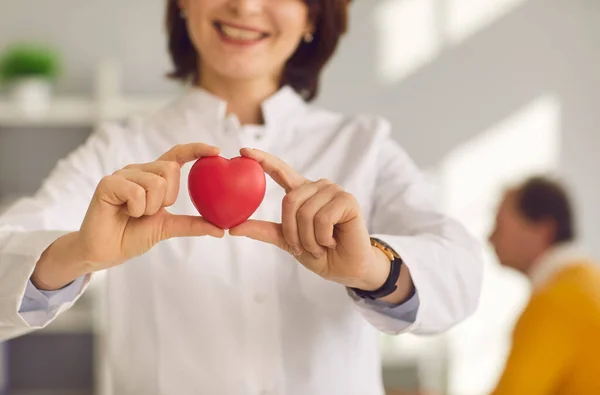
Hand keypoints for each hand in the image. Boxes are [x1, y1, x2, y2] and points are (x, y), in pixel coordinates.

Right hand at [31, 143, 224, 289]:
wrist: (105, 252)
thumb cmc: (132, 235)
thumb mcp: (168, 228)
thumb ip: (192, 224)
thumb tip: (221, 229)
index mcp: (153, 176)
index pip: (177, 155)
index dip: (196, 149)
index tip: (216, 150)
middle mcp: (139, 170)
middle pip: (170, 169)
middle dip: (167, 197)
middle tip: (150, 211)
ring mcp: (122, 175)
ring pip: (155, 182)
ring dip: (151, 207)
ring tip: (135, 214)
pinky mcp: (108, 183)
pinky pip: (137, 191)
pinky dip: (137, 208)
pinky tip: (125, 213)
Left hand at [229, 148, 389, 290]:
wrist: (345, 269)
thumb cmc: (319, 253)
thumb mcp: (287, 241)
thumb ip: (263, 231)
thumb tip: (233, 228)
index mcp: (302, 192)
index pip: (280, 171)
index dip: (263, 159)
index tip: (243, 151)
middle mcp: (317, 187)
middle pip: (289, 201)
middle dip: (292, 232)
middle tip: (303, 247)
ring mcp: (334, 191)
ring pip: (305, 212)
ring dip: (309, 239)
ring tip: (320, 245)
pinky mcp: (347, 200)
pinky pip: (322, 219)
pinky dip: (322, 238)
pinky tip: (333, 241)